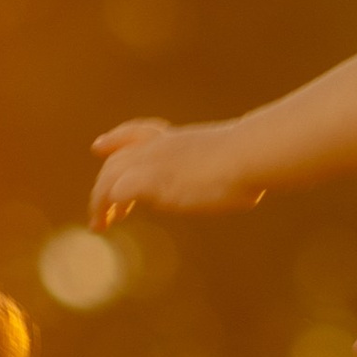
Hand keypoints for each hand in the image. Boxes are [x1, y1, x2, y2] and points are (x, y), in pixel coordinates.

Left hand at [89, 118, 268, 228]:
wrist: (249, 156)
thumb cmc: (258, 159)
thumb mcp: (242, 161)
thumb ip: (235, 169)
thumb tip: (257, 178)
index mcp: (181, 140)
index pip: (140, 132)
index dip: (117, 140)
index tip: (100, 147)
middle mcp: (160, 147)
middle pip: (117, 161)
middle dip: (104, 184)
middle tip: (99, 211)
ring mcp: (153, 161)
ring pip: (109, 177)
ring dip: (99, 201)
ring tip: (98, 224)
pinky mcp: (149, 180)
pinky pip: (115, 191)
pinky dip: (106, 205)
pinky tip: (106, 222)